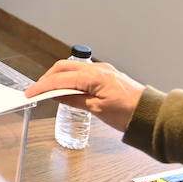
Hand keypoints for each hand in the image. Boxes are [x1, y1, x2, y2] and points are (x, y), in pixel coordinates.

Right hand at [26, 60, 144, 131]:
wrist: (151, 114)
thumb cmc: (129, 114)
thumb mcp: (97, 110)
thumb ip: (74, 100)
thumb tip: (56, 96)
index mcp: (94, 77)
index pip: (61, 79)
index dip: (43, 86)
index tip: (31, 93)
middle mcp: (97, 69)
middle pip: (63, 67)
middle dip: (47, 77)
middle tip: (37, 90)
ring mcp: (102, 70)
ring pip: (72, 67)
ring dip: (58, 76)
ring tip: (50, 90)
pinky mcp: (106, 74)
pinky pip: (82, 71)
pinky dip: (70, 77)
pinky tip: (67, 88)